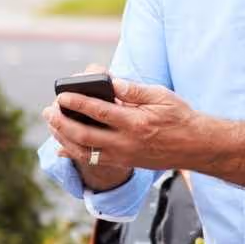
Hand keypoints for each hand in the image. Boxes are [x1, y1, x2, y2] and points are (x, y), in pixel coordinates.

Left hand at [44, 75, 200, 177]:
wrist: (195, 146)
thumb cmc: (179, 117)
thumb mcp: (160, 96)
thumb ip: (133, 90)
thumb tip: (110, 81)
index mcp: (136, 123)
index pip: (100, 112)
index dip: (78, 103)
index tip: (62, 95)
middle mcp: (127, 143)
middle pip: (85, 135)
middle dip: (62, 123)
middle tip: (48, 111)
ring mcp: (124, 156)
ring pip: (85, 152)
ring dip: (64, 138)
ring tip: (52, 124)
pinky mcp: (125, 163)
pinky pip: (94, 162)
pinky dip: (75, 155)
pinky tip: (62, 147)